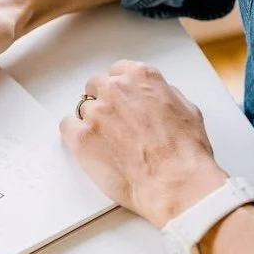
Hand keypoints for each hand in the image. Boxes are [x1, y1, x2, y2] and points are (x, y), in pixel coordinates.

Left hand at [60, 60, 228, 226]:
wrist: (174, 182)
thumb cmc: (185, 153)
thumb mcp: (187, 110)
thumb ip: (164, 95)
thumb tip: (155, 97)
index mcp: (142, 78)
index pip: (118, 70)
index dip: (121, 89)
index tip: (121, 99)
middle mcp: (116, 89)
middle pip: (96, 85)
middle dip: (103, 100)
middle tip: (113, 122)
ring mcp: (96, 112)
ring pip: (82, 107)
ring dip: (92, 120)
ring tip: (107, 141)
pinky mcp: (81, 136)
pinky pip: (67, 126)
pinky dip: (74, 135)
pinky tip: (88, 146)